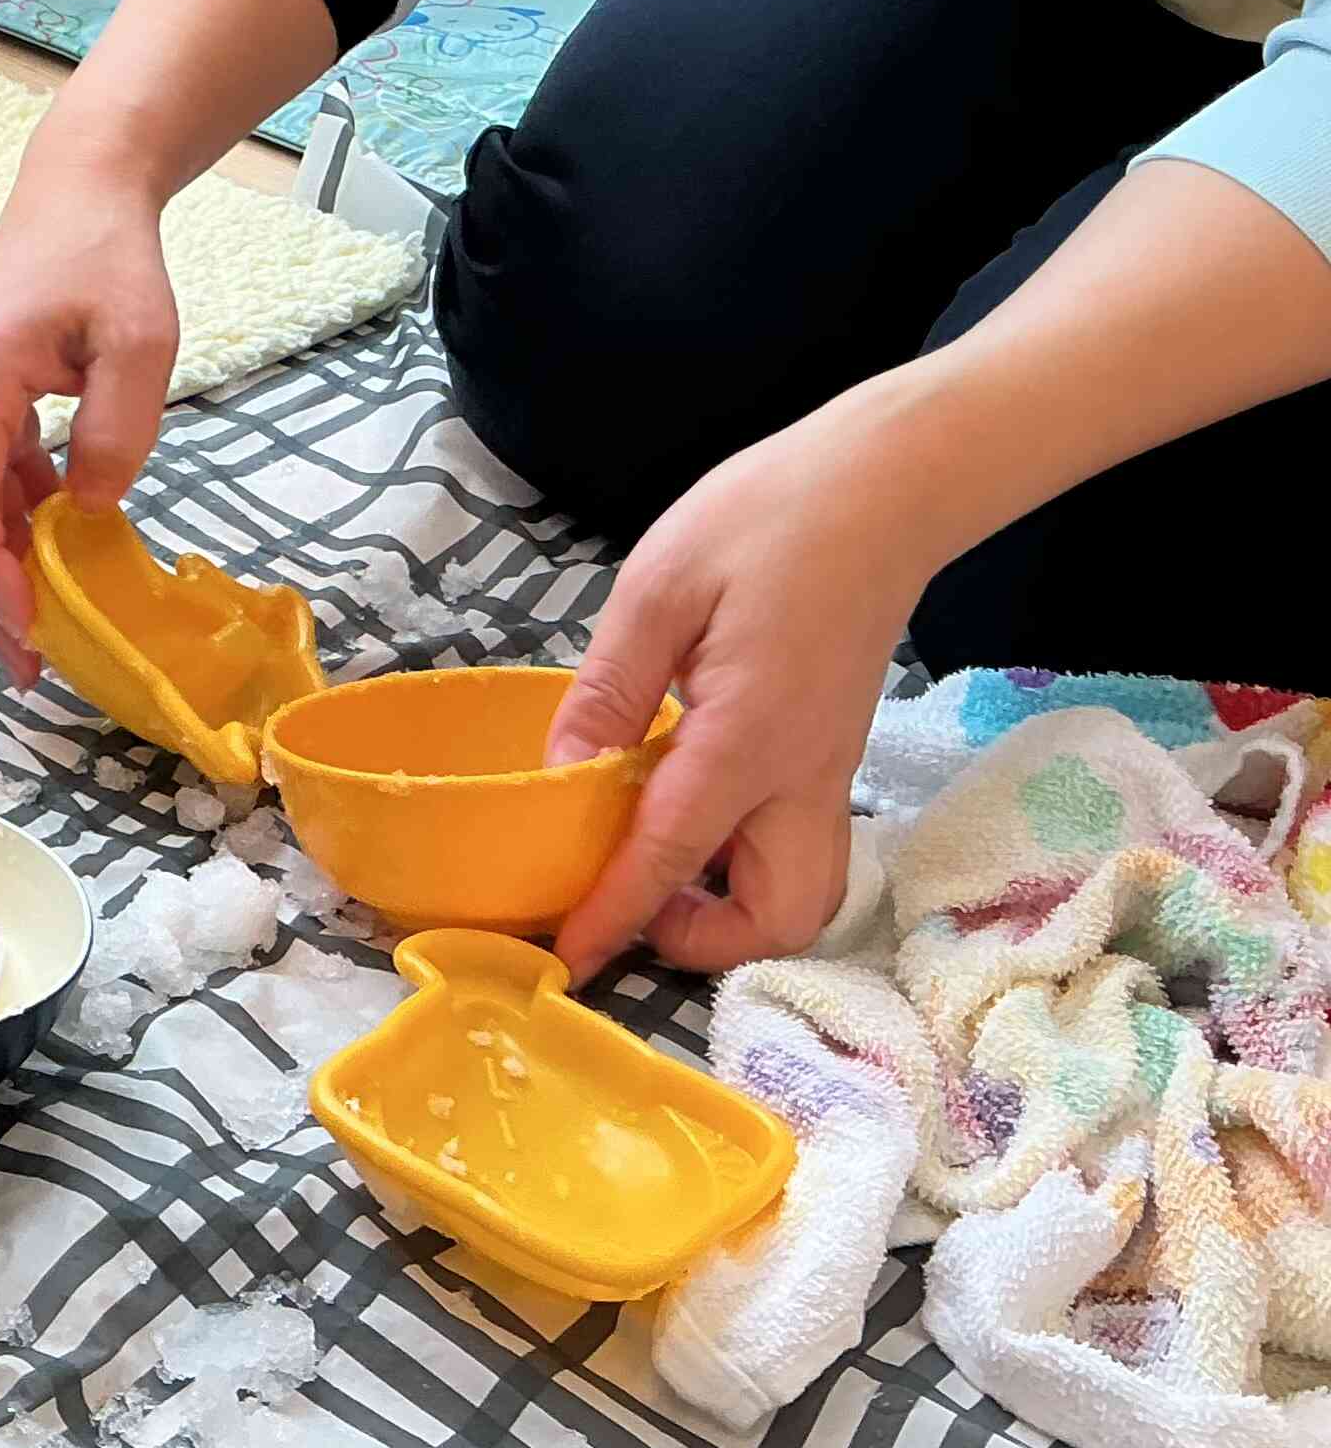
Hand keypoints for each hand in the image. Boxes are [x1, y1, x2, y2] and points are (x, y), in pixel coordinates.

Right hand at [0, 154, 179, 682]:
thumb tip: (89, 509)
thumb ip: (116, 428)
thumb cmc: (107, 257)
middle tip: (30, 671)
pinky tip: (52, 568)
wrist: (77, 193)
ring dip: (2, 568)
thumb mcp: (140, 340)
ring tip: (42, 640)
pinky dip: (17, 527)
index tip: (28, 630)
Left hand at [544, 405, 930, 976]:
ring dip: (728, 907)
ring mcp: (829, 770)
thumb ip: (609, 691)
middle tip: (623, 895)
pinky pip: (796, 845)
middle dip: (701, 940)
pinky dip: (742, 859)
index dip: (613, 918)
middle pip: (777, 917)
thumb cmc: (768, 519)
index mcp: (749, 739)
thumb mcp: (659, 590)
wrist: (886, 488)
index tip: (565, 959)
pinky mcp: (833, 754)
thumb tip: (561, 777)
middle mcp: (803, 777)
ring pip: (800, 893)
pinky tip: (683, 802)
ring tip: (649, 856)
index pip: (670, 860)